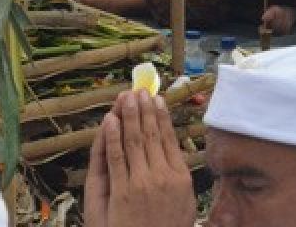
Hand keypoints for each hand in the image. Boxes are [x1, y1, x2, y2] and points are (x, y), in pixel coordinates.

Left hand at [84, 91, 195, 226]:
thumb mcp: (185, 204)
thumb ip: (180, 179)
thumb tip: (176, 157)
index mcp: (181, 177)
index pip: (169, 138)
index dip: (162, 117)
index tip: (157, 100)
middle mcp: (163, 175)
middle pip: (152, 135)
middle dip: (144, 110)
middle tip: (139, 91)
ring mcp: (142, 183)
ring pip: (134, 141)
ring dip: (129, 116)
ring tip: (125, 97)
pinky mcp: (122, 191)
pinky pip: (116, 157)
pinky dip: (112, 136)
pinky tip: (110, 121)